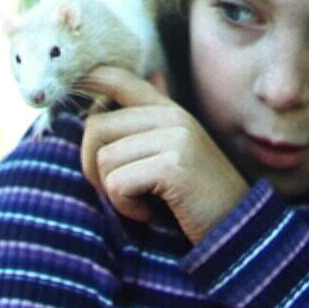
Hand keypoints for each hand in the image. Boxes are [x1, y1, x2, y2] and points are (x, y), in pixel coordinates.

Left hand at [79, 66, 248, 244]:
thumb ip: (154, 120)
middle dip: (92, 166)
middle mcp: (171, 116)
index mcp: (167, 110)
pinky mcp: (173, 165)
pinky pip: (117, 183)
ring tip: (144, 201)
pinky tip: (151, 212)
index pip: (117, 78)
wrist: (236, 231)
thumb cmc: (197, 196)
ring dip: (114, 192)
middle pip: (95, 127)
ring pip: (103, 159)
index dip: (87, 79)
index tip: (72, 86)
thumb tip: (152, 76)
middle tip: (119, 190)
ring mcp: (175, 137)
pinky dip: (127, 207)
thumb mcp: (175, 152)